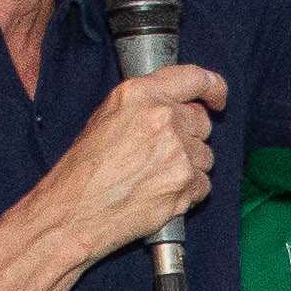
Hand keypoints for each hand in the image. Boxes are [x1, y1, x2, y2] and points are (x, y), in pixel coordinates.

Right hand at [33, 62, 229, 266]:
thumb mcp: (105, 117)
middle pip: (201, 123)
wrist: (73, 212)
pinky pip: (203, 184)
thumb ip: (145, 105)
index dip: (213, 87)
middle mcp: (162, 118)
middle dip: (188, 137)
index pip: (194, 79)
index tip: (217, 98)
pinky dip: (188, 191)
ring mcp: (178, 151)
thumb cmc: (82, 170)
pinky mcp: (186, 183)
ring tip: (153, 176)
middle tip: (160, 153)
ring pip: (205, 155)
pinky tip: (160, 193)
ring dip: (188, 166)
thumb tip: (178, 108)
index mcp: (140, 95)